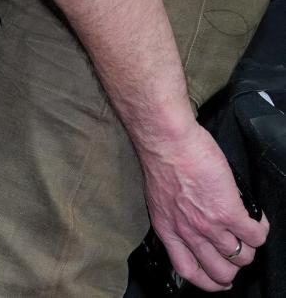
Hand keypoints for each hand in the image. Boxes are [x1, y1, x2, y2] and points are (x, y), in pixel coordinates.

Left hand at [141, 123, 268, 290]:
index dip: (208, 280)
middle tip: (238, 252)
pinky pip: (256, 235)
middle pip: (220, 272)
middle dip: (233, 267)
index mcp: (168, 229)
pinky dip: (261, 230)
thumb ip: (177, 216)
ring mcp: (209, 226)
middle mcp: (188, 233)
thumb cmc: (162, 160)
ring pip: (242, 257)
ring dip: (250, 248)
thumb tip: (195, 220)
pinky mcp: (229, 212)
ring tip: (249, 233)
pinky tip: (258, 220)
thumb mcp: (162, 197)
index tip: (218, 279)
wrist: (167, 142)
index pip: (188, 271)